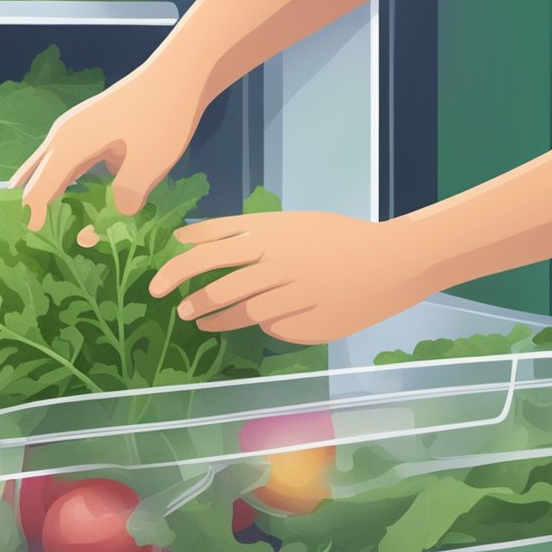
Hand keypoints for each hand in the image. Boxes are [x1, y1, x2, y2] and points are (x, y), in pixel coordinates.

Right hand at [8, 64, 208, 230]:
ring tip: (31, 222)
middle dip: (22, 204)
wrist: (180, 73)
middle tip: (12, 235)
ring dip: (38, 192)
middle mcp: (64, 136)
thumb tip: (107, 223)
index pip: (39, 189)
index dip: (31, 217)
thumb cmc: (164, 115)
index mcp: (70, 144)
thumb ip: (124, 198)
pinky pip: (63, 162)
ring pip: (45, 166)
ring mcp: (75, 130)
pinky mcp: (90, 130)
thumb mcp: (149, 164)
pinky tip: (62, 200)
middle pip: (31, 175)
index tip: (23, 242)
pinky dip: (57, 182)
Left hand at [149, 212, 436, 344]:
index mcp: (271, 234)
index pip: (209, 249)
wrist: (391, 262)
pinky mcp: (305, 324)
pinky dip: (262, 323)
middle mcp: (277, 263)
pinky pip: (271, 327)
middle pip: (218, 284)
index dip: (178, 265)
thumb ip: (238, 230)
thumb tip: (187, 239)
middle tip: (173, 305)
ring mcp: (291, 296)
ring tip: (198, 320)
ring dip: (212, 317)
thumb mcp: (287, 224)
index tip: (159, 279)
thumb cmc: (335, 238)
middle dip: (188, 296)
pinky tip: (266, 319)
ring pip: (239, 312)